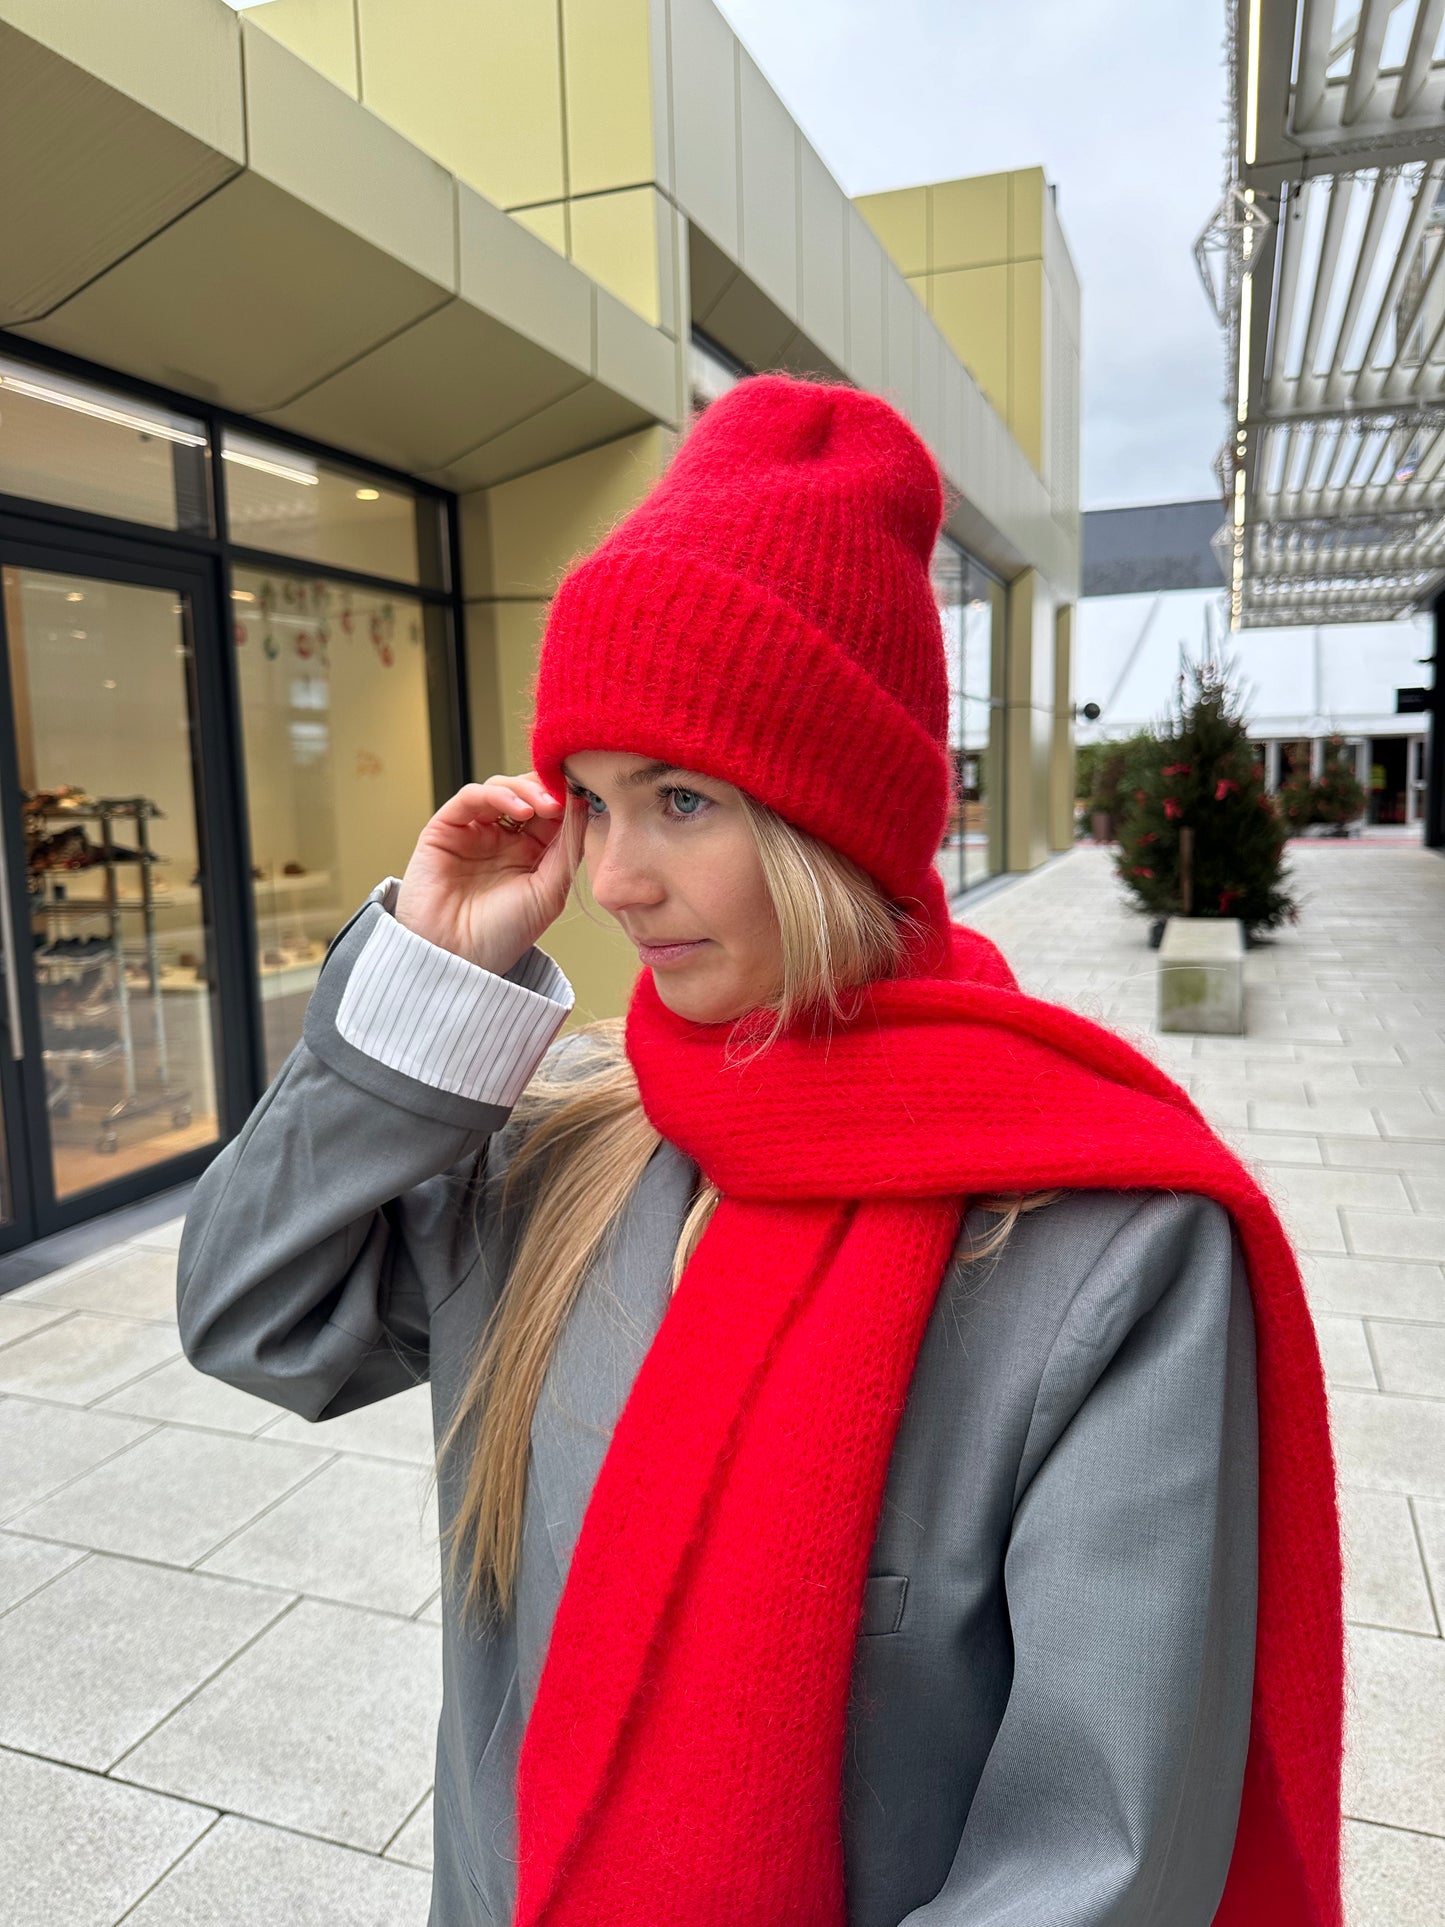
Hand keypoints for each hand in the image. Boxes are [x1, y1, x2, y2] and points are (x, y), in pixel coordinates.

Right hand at [392, 773, 578, 974]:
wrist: (456, 959)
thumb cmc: (502, 935)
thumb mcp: (549, 892)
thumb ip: (568, 849)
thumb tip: (583, 805)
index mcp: (531, 854)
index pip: (552, 812)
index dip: (569, 799)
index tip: (586, 794)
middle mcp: (502, 838)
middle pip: (528, 794)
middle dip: (548, 789)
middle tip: (565, 796)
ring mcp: (474, 831)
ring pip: (502, 789)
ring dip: (526, 790)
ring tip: (545, 806)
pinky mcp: (445, 828)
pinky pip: (471, 797)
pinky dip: (497, 794)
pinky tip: (519, 809)